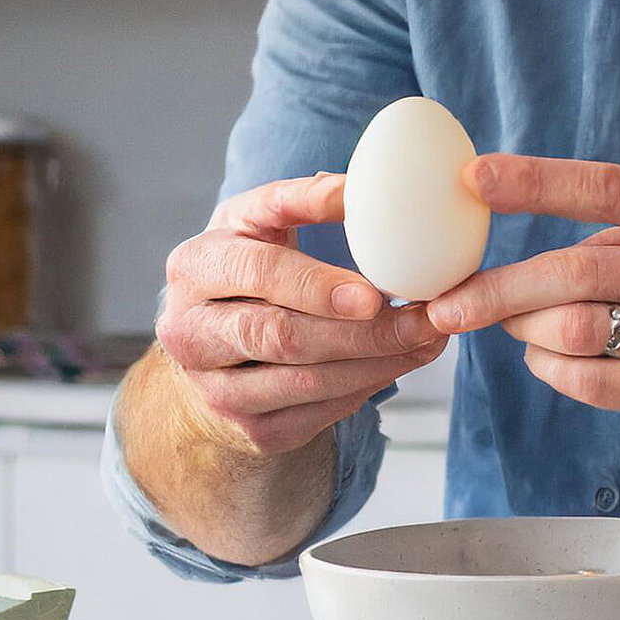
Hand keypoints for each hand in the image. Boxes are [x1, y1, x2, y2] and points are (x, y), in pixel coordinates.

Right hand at [156, 172, 446, 457]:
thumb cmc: (246, 268)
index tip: (373, 293)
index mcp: (194, 267)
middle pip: (282, 336)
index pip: (256, 275)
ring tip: (428, 339)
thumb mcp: (257, 221)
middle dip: (361, 332)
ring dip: (378, 362)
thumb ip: (299, 199)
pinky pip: (318, 413)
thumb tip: (356, 189)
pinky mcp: (249, 429)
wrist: (210, 346)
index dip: (316, 286)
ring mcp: (215, 389)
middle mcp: (190, 334)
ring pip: (306, 382)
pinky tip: (401, 363)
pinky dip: (368, 388)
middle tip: (423, 321)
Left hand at [426, 155, 619, 468]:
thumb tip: (514, 243)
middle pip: (584, 270)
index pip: (609, 187)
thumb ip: (614, 235)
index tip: (475, 179)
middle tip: (451, 303)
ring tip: (514, 328)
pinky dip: (552, 370)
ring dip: (529, 332)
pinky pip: (595, 383)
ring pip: (583, 330)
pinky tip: (547, 360)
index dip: (538, 182)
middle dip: (504, 288)